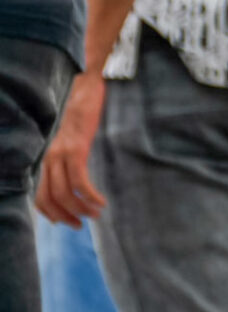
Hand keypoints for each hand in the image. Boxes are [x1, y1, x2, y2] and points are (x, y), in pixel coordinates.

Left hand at [36, 71, 106, 227]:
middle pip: (51, 199)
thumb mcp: (73, 139)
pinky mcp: (76, 148)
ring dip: (81, 208)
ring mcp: (62, 154)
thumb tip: (76, 178)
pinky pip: (80, 180)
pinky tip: (101, 200)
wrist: (89, 88)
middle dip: (67, 216)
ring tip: (96, 213)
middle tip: (83, 223)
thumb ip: (70, 157)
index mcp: (49, 159)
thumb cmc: (85, 113)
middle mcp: (51, 158)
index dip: (52, 215)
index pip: (41, 197)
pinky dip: (90, 195)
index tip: (69, 222)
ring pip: (66, 192)